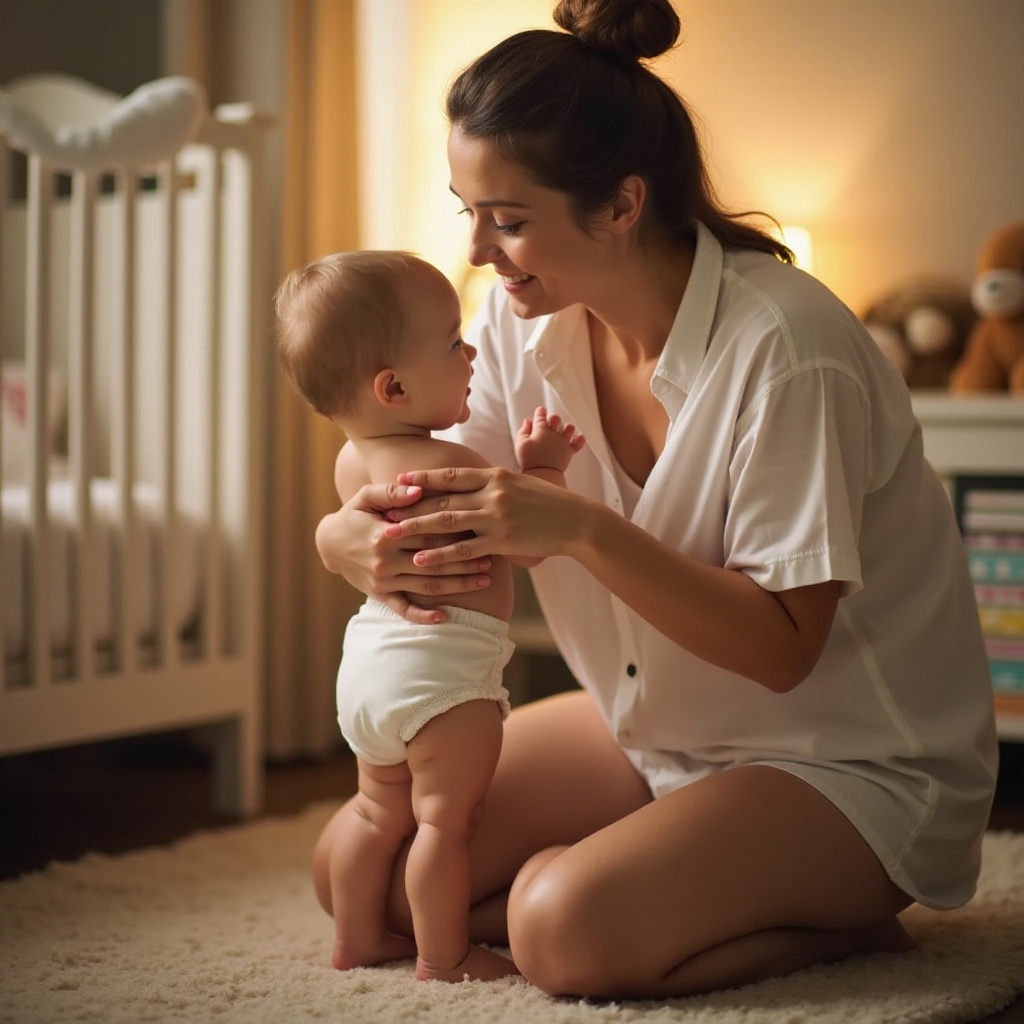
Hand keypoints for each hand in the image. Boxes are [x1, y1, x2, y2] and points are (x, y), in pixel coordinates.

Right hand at [315, 483, 492, 623]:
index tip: (482, 528)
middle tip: (493, 557)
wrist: (328, 543)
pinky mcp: (380, 595)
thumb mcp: (366, 496)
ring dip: (457, 585)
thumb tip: (419, 487)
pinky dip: (423, 616)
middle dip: (465, 560)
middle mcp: (385, 561)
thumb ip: (393, 492)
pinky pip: (404, 609)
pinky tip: (445, 617)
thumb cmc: (353, 514)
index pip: (428, 534)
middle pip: (434, 562)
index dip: (457, 532)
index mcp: (384, 535)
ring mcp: (383, 581)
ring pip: (427, 586)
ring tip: (484, 581)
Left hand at [384, 467, 588, 566]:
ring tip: (391, 535)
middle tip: (383, 510)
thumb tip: (469, 485)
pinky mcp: (502, 541)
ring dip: (416, 528)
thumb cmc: (548, 504)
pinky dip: (441, 555)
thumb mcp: (519, 484)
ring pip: (447, 522)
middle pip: (442, 498)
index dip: (423, 478)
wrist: (577, 521)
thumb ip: (492, 485)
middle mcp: (491, 493)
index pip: (451, 475)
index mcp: (493, 476)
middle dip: (410, 504)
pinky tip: (421, 560)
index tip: (399, 479)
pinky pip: (465, 549)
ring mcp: (496, 517)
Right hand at [515, 406, 585, 473]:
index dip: (541, 412)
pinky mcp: (570, 451)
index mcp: (541, 429)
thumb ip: (523, 431)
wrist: (542, 474)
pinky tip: (577, 438)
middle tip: (549, 423)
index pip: (541, 415)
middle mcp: (554, 433)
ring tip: (563, 431)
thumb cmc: (529, 459)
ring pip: (570, 428)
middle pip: (556, 418)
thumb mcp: (520, 444)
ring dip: (567, 427)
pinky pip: (579, 442)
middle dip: (552, 418)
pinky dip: (579, 439)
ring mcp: (563, 441)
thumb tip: (528, 421)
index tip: (541, 411)